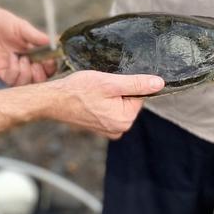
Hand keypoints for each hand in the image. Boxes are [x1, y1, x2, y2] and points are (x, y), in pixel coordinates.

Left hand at [0, 2, 54, 85]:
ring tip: (23, 58)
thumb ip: (36, 36)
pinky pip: (11, 81)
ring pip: (26, 84)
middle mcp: (26, 63)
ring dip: (27, 74)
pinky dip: (15, 71)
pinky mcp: (1, 72)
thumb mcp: (22, 26)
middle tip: (37, 63)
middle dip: (41, 75)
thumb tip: (53, 42)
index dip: (51, 67)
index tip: (50, 59)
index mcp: (34, 52)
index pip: (48, 67)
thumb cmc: (2, 21)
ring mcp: (13, 69)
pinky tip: (12, 58)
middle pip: (40, 80)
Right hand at [45, 70, 164, 138]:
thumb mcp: (110, 82)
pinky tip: (89, 98)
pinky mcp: (99, 128)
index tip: (110, 82)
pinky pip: (108, 110)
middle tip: (100, 86)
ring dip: (108, 95)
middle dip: (117, 90)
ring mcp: (108, 131)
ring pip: (118, 104)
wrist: (53, 100)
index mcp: (124, 120)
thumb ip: (136, 84)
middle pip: (129, 101)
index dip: (126, 84)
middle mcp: (119, 130)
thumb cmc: (78, 90)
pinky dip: (101, 102)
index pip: (139, 96)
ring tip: (93, 92)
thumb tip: (160, 83)